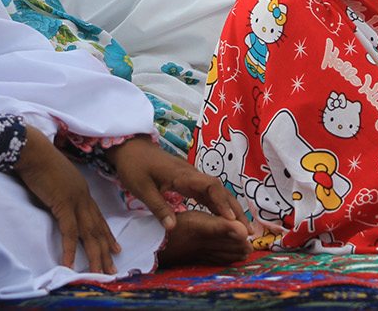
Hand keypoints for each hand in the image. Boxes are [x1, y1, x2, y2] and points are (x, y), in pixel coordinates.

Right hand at [16, 125, 119, 273]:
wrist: (33, 151)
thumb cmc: (39, 163)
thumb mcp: (55, 181)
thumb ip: (60, 193)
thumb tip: (57, 201)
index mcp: (82, 191)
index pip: (98, 217)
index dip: (107, 234)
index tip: (115, 248)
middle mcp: (83, 197)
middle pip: (98, 228)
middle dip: (106, 251)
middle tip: (112, 269)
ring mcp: (75, 200)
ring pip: (89, 234)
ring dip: (94, 256)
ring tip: (100, 273)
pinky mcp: (63, 204)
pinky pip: (69, 232)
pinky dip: (70, 250)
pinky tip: (70, 265)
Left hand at [107, 135, 251, 236]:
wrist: (130, 148)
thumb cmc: (135, 166)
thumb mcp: (142, 189)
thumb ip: (158, 207)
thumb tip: (173, 228)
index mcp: (183, 175)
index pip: (210, 186)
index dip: (222, 202)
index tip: (230, 220)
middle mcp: (192, 175)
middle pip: (220, 190)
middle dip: (234, 209)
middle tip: (247, 230)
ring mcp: (192, 178)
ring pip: (217, 193)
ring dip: (230, 208)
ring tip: (243, 228)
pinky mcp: (188, 182)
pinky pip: (208, 194)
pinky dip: (219, 206)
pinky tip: (225, 219)